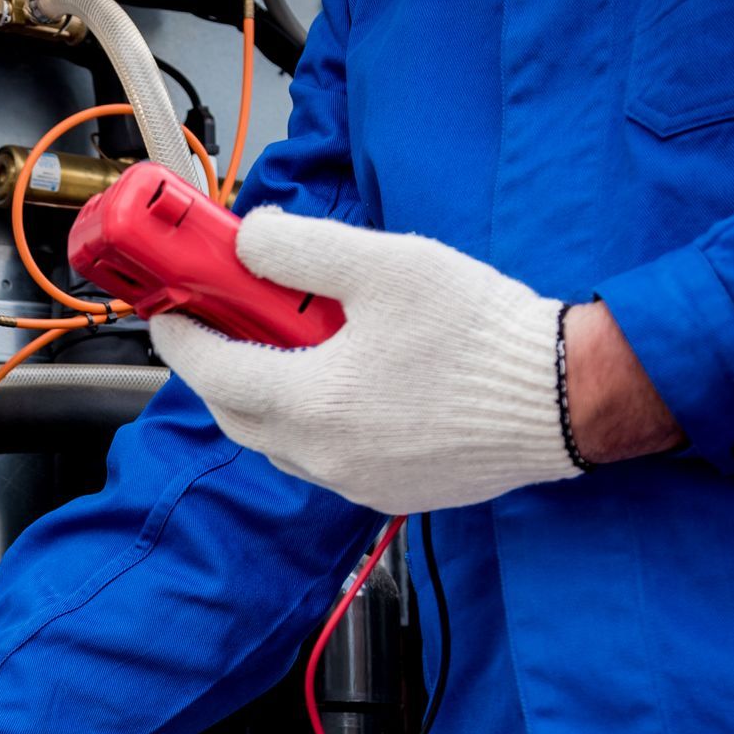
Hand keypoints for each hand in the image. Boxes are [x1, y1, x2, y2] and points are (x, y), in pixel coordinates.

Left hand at [151, 208, 581, 512]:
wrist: (564, 400)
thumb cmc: (482, 334)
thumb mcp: (387, 265)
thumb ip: (305, 250)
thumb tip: (250, 241)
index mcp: (313, 402)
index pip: (214, 373)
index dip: (183, 339)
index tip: (169, 313)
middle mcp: (324, 455)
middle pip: (237, 416)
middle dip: (218, 372)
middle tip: (222, 327)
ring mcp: (356, 482)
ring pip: (280, 444)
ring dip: (267, 400)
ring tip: (288, 350)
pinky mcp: (390, 493)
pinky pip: (326, 461)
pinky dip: (313, 425)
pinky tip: (346, 385)